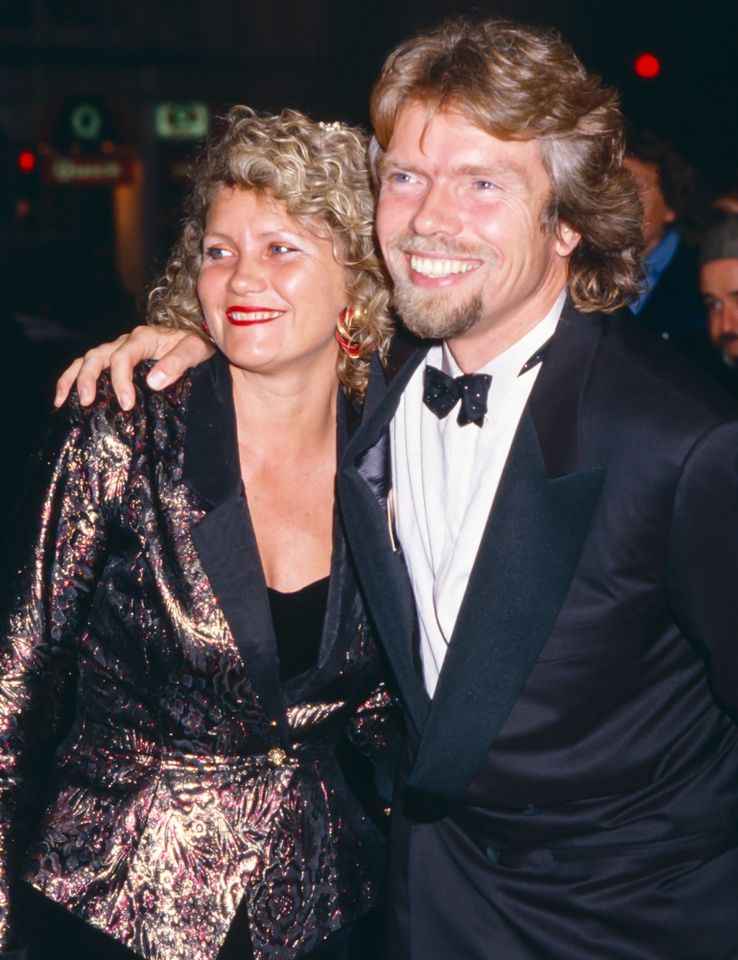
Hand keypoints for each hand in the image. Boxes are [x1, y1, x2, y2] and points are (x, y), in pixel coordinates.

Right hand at [54, 326, 213, 410]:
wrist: (198, 338)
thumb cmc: (197, 343)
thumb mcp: (195, 350)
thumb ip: (177, 363)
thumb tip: (153, 382)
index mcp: (144, 337)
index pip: (123, 356)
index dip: (121, 380)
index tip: (126, 404)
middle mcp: (126, 341)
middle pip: (98, 355)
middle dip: (88, 378)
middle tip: (87, 402)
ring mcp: (118, 350)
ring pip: (88, 359)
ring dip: (73, 378)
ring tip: (63, 401)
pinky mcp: (116, 360)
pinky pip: (90, 366)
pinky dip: (73, 379)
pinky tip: (65, 398)